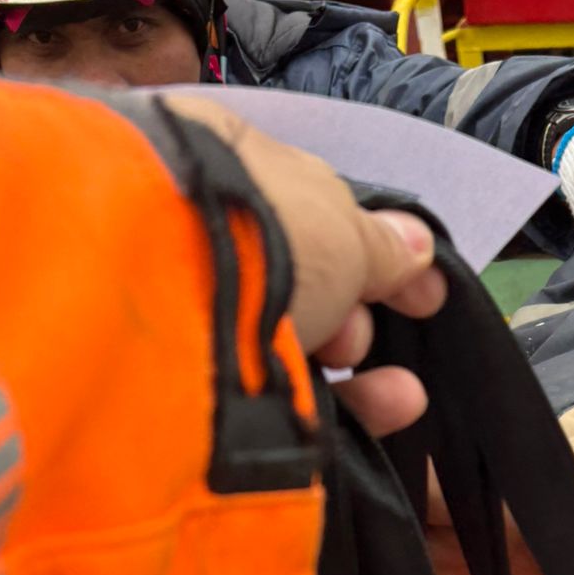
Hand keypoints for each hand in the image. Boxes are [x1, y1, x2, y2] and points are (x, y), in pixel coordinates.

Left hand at [162, 93, 445, 435]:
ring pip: (286, 339)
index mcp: (226, 162)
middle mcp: (197, 227)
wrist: (151, 297)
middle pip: (301, 281)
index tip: (423, 293)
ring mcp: (182, 303)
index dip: (373, 252)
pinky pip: (266, 388)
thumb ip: (383, 245)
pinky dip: (328, 403)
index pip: (310, 210)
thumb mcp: (341, 229)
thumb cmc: (256, 234)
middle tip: (360, 336)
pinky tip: (378, 412)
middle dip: (353, 312)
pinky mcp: (180, 377)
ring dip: (354, 365)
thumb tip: (415, 244)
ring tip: (397, 394)